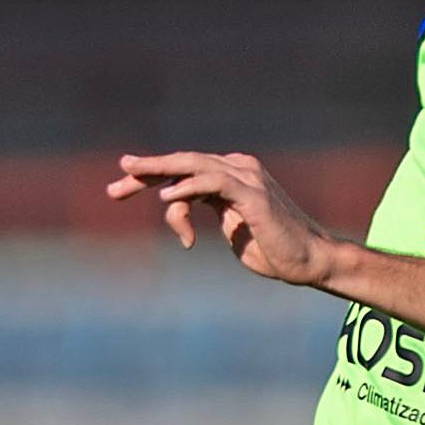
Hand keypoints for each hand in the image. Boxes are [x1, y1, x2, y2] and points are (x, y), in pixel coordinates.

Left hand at [108, 152, 343, 285]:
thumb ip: (201, 214)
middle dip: (147, 170)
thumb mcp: (228, 230)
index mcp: (230, 176)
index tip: (117, 189)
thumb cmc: (269, 247)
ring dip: (161, 170)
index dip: (149, 176)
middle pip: (183, 163)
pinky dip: (190, 187)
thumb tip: (173, 209)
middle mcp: (238, 170)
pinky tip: (166, 197)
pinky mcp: (254, 195)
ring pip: (195, 166)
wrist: (307, 261)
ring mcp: (247, 179)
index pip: (183, 170)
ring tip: (131, 176)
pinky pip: (216, 184)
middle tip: (116, 179)